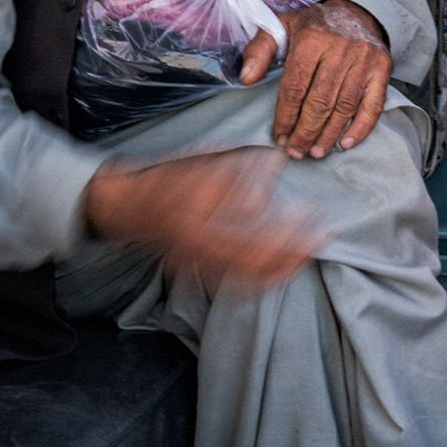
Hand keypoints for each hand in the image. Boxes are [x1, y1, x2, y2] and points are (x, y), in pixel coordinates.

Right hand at [83, 148, 320, 292]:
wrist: (125, 204)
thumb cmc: (164, 179)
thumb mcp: (202, 166)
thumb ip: (239, 170)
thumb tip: (277, 164)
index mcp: (202, 227)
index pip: (259, 241)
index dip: (293, 237)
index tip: (317, 223)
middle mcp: (202, 253)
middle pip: (259, 269)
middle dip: (295, 258)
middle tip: (320, 241)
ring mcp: (200, 265)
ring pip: (250, 281)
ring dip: (282, 270)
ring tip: (306, 255)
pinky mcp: (199, 268)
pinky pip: (237, 282)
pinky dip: (262, 278)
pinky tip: (279, 268)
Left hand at [237, 0, 392, 158]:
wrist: (356, 11)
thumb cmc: (313, 26)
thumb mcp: (280, 27)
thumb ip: (259, 50)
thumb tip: (246, 78)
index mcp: (312, 39)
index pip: (296, 87)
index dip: (286, 116)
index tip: (279, 136)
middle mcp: (340, 48)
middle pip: (320, 101)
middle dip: (305, 132)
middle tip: (296, 151)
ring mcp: (364, 59)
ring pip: (345, 107)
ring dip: (329, 135)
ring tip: (315, 152)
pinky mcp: (382, 68)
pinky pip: (373, 105)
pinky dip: (361, 128)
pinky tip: (345, 143)